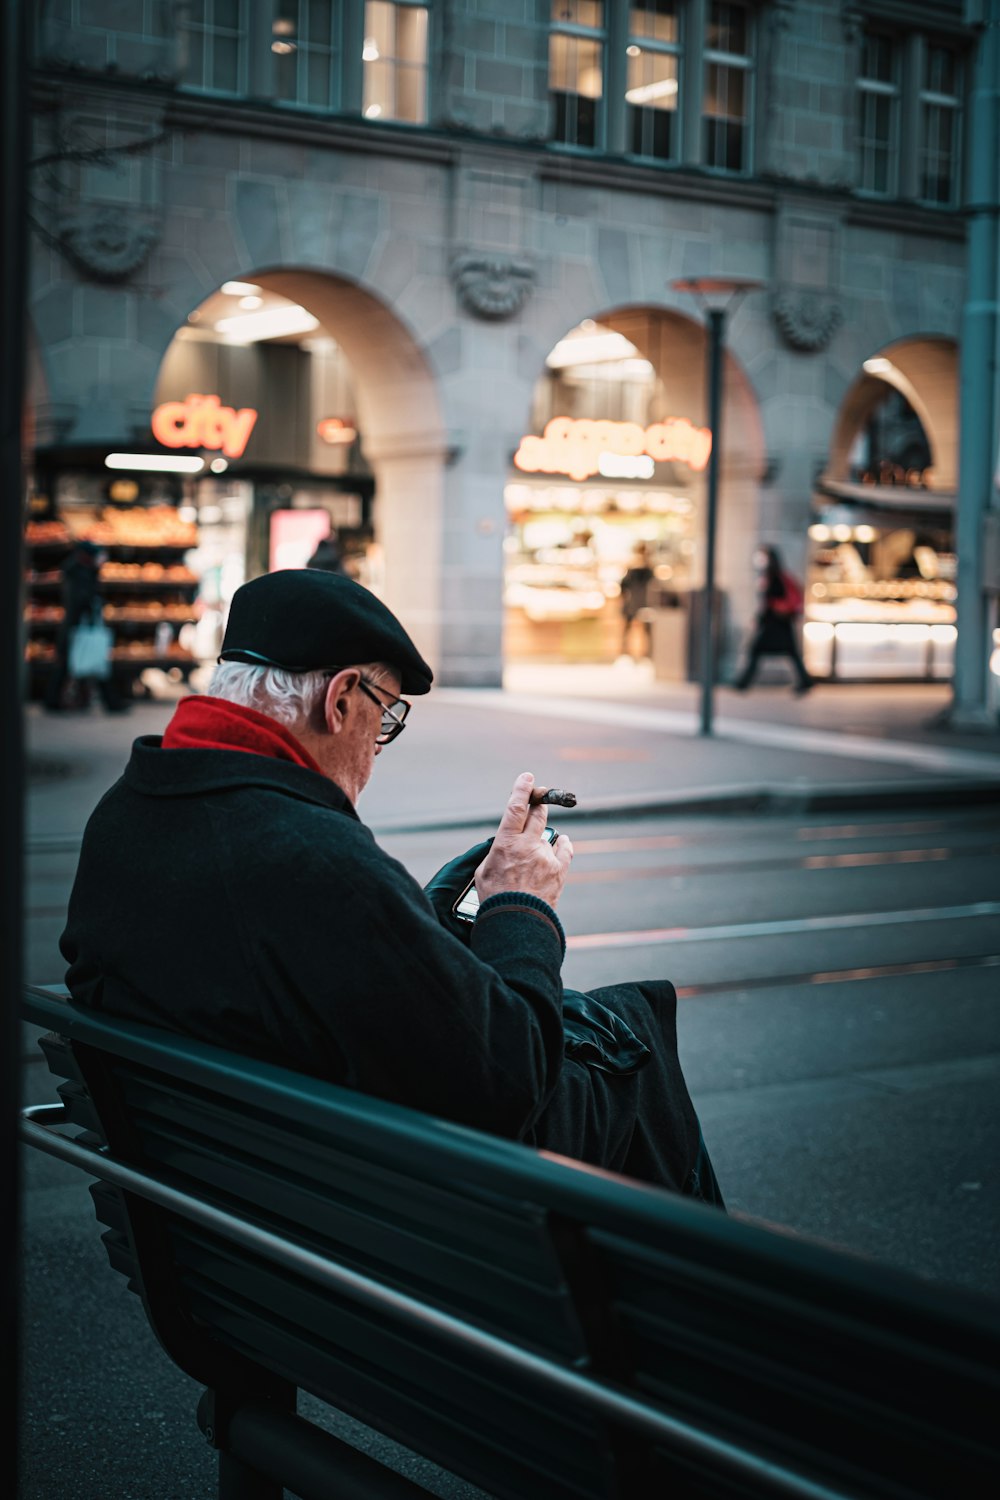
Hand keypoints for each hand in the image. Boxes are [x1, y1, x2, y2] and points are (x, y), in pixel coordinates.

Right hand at [475, 772, 573, 908]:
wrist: (517, 922)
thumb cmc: (496, 898)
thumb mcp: (484, 870)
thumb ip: (496, 852)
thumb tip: (504, 846)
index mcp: (506, 843)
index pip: (516, 807)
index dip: (522, 789)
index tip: (527, 777)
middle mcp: (528, 845)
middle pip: (537, 813)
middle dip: (538, 802)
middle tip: (539, 797)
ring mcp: (545, 856)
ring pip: (548, 833)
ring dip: (542, 834)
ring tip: (536, 846)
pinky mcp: (559, 870)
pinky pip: (565, 849)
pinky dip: (562, 844)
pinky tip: (562, 842)